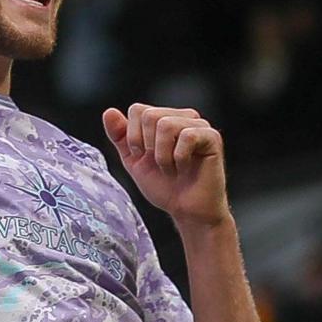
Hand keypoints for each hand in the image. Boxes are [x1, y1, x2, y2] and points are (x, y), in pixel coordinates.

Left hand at [103, 102, 228, 228]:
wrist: (188, 211)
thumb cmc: (165, 187)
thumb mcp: (134, 161)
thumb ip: (121, 136)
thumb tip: (109, 112)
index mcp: (165, 118)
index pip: (138, 109)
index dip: (133, 137)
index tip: (144, 158)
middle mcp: (183, 116)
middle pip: (150, 115)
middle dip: (148, 147)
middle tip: (160, 166)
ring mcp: (199, 125)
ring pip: (166, 124)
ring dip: (162, 155)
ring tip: (171, 169)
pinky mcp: (212, 137)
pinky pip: (187, 136)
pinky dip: (179, 158)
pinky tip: (185, 169)